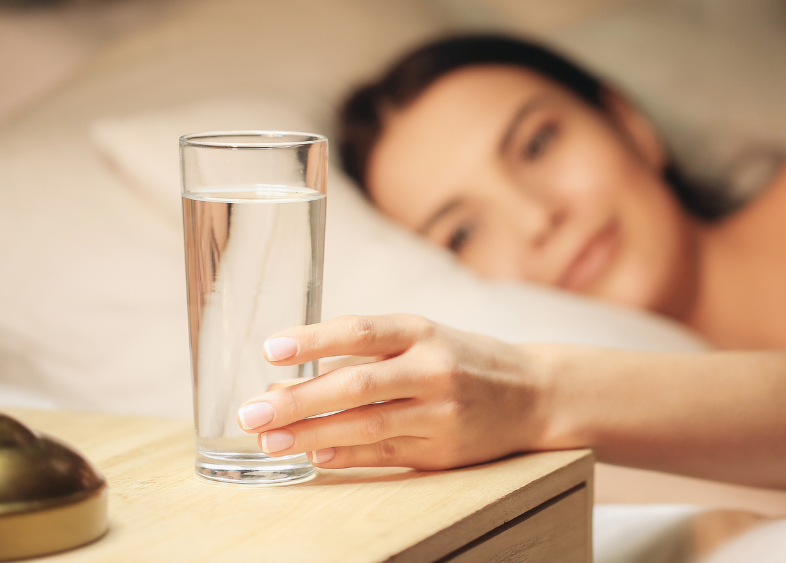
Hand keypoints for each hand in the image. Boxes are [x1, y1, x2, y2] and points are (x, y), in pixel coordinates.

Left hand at [236, 314, 548, 469]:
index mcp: (422, 330)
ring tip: (270, 440)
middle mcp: (432, 367)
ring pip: (366, 424)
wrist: (533, 393)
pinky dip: (345, 455)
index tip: (270, 349)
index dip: (313, 339)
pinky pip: (385, 453)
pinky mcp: (444, 449)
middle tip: (252, 411)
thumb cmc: (462, 359)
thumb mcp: (420, 339)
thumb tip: (285, 377)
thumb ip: (359, 355)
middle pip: (356, 383)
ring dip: (312, 434)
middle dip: (298, 399)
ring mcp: (441, 411)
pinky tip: (314, 456)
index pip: (359, 330)